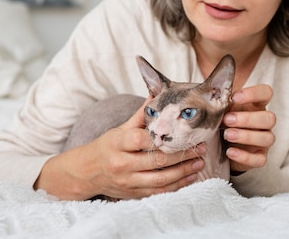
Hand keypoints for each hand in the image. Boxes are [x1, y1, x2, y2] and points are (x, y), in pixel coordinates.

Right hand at [36, 97, 205, 200]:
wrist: (88, 171)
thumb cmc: (108, 146)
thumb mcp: (121, 128)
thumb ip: (141, 114)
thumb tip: (156, 93)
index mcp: (117, 143)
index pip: (141, 139)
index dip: (163, 138)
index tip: (184, 133)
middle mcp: (121, 164)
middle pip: (156, 161)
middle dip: (182, 155)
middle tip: (200, 148)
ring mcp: (127, 181)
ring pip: (160, 179)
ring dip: (183, 172)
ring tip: (199, 163)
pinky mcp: (133, 194)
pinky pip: (158, 192)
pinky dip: (176, 186)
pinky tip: (189, 177)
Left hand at [222, 84, 275, 174]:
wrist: (219, 144)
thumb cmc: (222, 120)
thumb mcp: (220, 108)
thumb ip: (219, 98)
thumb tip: (209, 88)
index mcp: (256, 105)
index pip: (265, 93)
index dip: (254, 93)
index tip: (234, 97)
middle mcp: (264, 122)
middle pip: (269, 118)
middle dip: (247, 119)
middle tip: (227, 120)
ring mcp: (264, 140)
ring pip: (267, 138)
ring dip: (246, 136)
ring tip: (227, 135)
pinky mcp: (259, 157)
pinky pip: (260, 160)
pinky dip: (244, 156)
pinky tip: (230, 152)